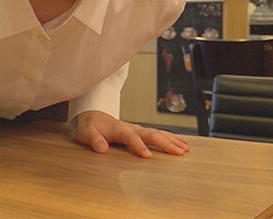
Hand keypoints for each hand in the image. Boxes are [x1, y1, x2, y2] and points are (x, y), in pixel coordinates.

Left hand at [73, 110, 188, 157]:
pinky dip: (171, 139)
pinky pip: (159, 135)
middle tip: (179, 152)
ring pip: (158, 134)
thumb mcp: (86, 134)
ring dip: (172, 141)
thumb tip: (102, 148)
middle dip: (165, 143)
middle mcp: (132, 128)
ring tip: (186, 149)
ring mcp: (138, 129)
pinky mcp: (142, 132)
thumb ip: (94, 140)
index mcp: (119, 129)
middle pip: (151, 135)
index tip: (148, 156)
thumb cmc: (90, 126)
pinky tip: (182, 143)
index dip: (139, 146)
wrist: (93, 115)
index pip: (131, 137)